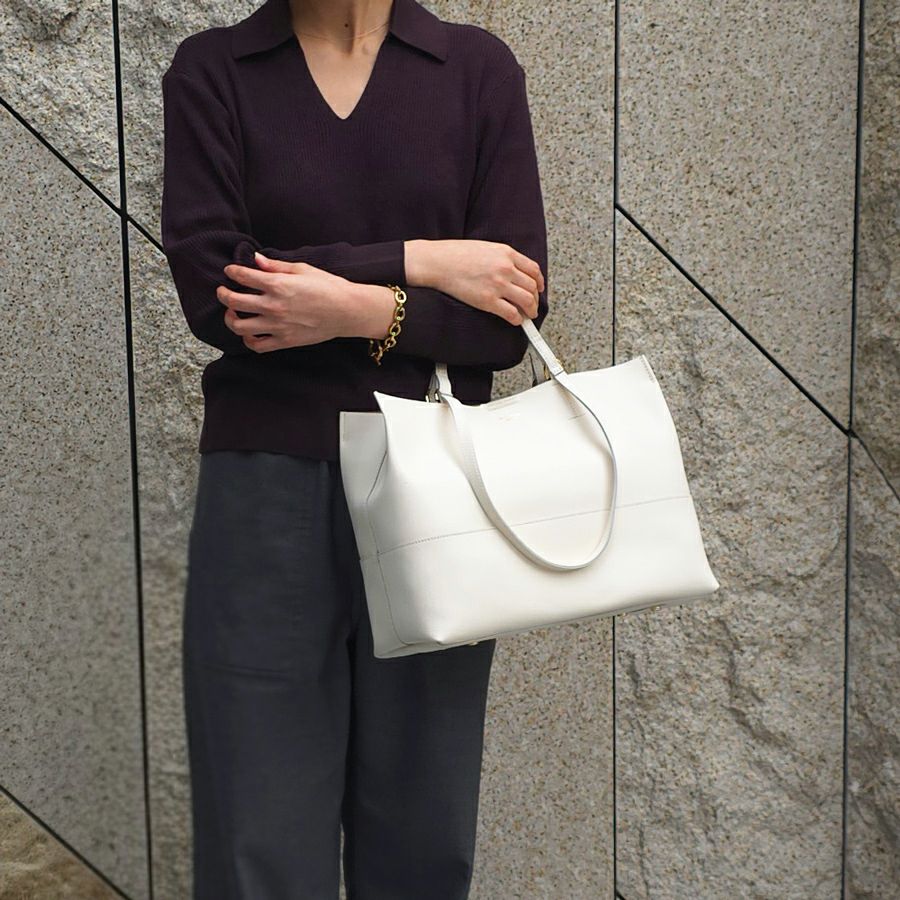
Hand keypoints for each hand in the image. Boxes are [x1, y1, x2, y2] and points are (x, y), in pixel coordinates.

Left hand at [218, 254, 360, 351]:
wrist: (347, 311)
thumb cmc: (329, 287)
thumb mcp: (302, 269)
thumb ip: (276, 266)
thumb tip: (256, 259)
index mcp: (277, 285)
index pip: (242, 276)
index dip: (232, 272)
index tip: (230, 271)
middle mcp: (273, 306)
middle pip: (233, 301)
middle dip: (223, 294)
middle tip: (223, 291)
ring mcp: (277, 326)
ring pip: (239, 326)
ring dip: (230, 318)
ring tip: (232, 313)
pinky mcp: (284, 341)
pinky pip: (257, 345)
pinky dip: (248, 340)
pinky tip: (249, 332)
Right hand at [406, 238, 544, 325]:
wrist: (438, 262)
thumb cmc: (455, 254)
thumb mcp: (485, 247)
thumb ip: (502, 258)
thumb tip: (512, 271)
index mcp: (506, 253)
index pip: (533, 269)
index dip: (538, 282)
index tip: (538, 288)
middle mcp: (506, 268)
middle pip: (532, 287)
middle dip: (535, 299)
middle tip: (533, 306)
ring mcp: (498, 285)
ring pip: (526, 301)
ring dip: (530, 311)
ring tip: (528, 315)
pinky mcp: (488, 301)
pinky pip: (511, 314)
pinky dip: (517, 319)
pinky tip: (515, 320)